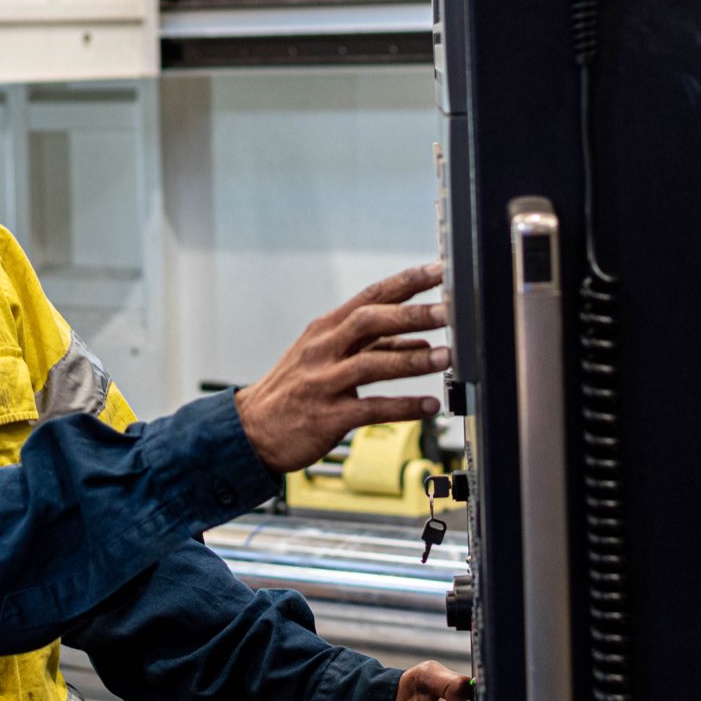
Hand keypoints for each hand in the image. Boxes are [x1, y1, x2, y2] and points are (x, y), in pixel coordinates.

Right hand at [233, 264, 450, 474]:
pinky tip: (429, 407)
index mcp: (326, 328)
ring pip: (371, 363)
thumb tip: (421, 339)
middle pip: (369, 321)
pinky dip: (403, 407)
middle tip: (447, 311)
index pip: (371, 295)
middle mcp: (323, 349)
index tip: (440, 271)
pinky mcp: (327, 416)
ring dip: (411, 359)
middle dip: (411, 314)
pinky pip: (370, 408)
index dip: (407, 282)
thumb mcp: (327, 357)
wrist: (252, 430)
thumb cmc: (294, 389)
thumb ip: (374, 347)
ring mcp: (323, 382)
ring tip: (446, 357)